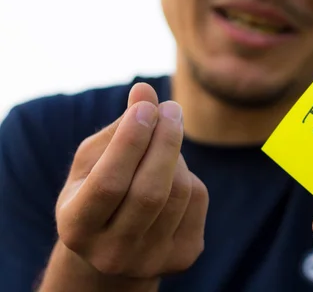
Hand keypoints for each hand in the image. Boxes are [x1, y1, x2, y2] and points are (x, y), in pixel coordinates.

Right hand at [54, 83, 208, 279]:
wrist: (116, 245)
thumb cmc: (99, 190)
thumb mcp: (95, 161)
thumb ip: (119, 128)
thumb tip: (145, 89)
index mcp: (77, 228)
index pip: (109, 183)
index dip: (130, 141)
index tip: (146, 106)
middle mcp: (112, 253)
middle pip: (150, 192)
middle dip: (166, 141)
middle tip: (171, 108)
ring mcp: (151, 261)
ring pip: (179, 192)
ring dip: (176, 155)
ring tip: (164, 142)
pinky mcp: (183, 257)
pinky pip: (198, 200)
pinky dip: (188, 176)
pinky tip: (172, 176)